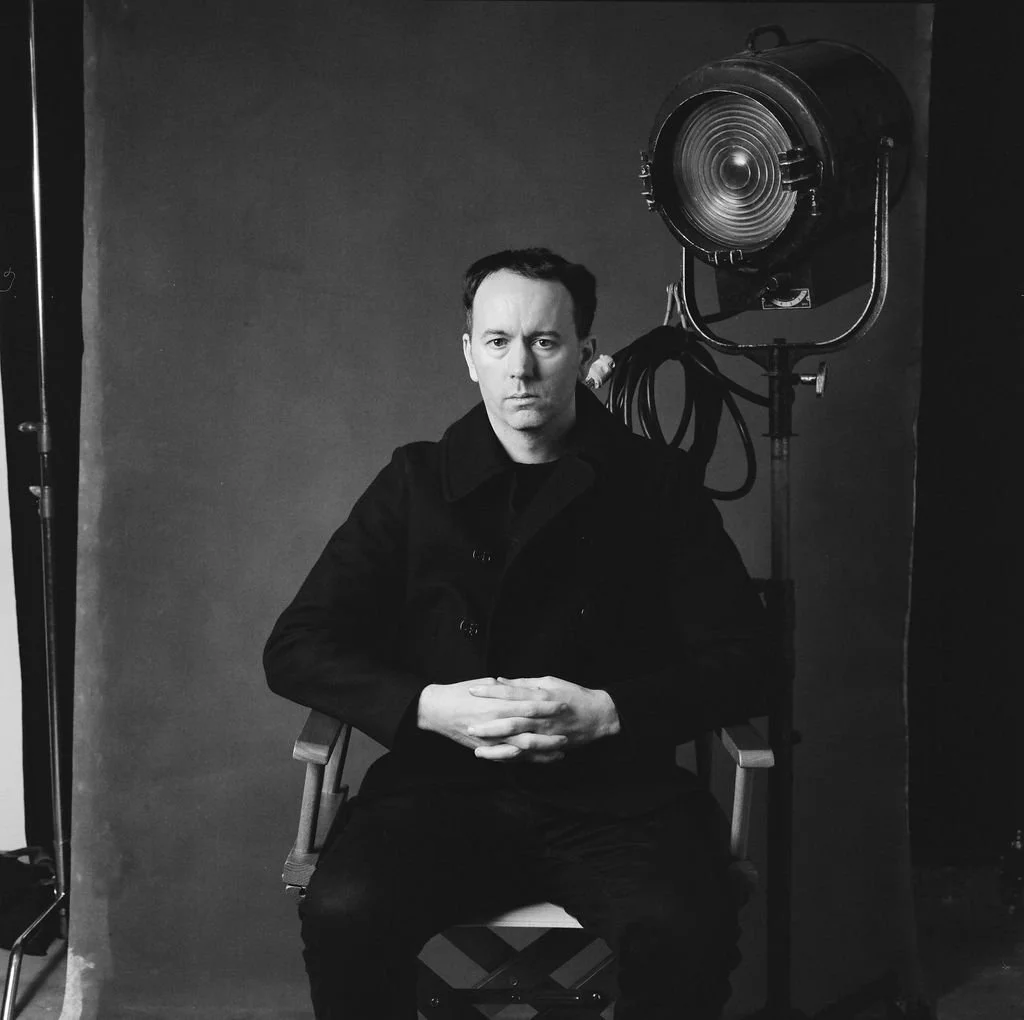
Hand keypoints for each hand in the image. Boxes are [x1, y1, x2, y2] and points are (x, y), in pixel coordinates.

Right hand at [417, 678, 568, 761]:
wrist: (436, 710)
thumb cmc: (459, 693)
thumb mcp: (483, 683)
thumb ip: (504, 687)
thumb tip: (521, 685)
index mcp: (497, 703)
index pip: (528, 705)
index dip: (547, 706)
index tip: (563, 704)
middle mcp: (496, 724)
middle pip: (530, 730)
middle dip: (551, 732)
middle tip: (569, 731)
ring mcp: (491, 739)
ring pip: (523, 748)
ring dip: (543, 750)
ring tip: (561, 749)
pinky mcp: (485, 750)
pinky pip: (509, 758)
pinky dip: (526, 760)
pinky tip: (538, 759)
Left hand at [467, 676, 619, 760]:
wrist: (598, 716)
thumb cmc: (572, 695)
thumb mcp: (548, 682)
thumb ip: (523, 683)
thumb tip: (500, 680)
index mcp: (541, 695)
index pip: (511, 692)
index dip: (490, 692)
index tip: (472, 690)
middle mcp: (542, 715)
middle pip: (511, 718)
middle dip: (488, 722)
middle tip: (468, 723)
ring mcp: (545, 733)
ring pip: (517, 739)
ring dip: (496, 742)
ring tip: (476, 744)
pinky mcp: (549, 746)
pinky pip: (527, 754)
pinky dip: (511, 756)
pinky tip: (494, 757)